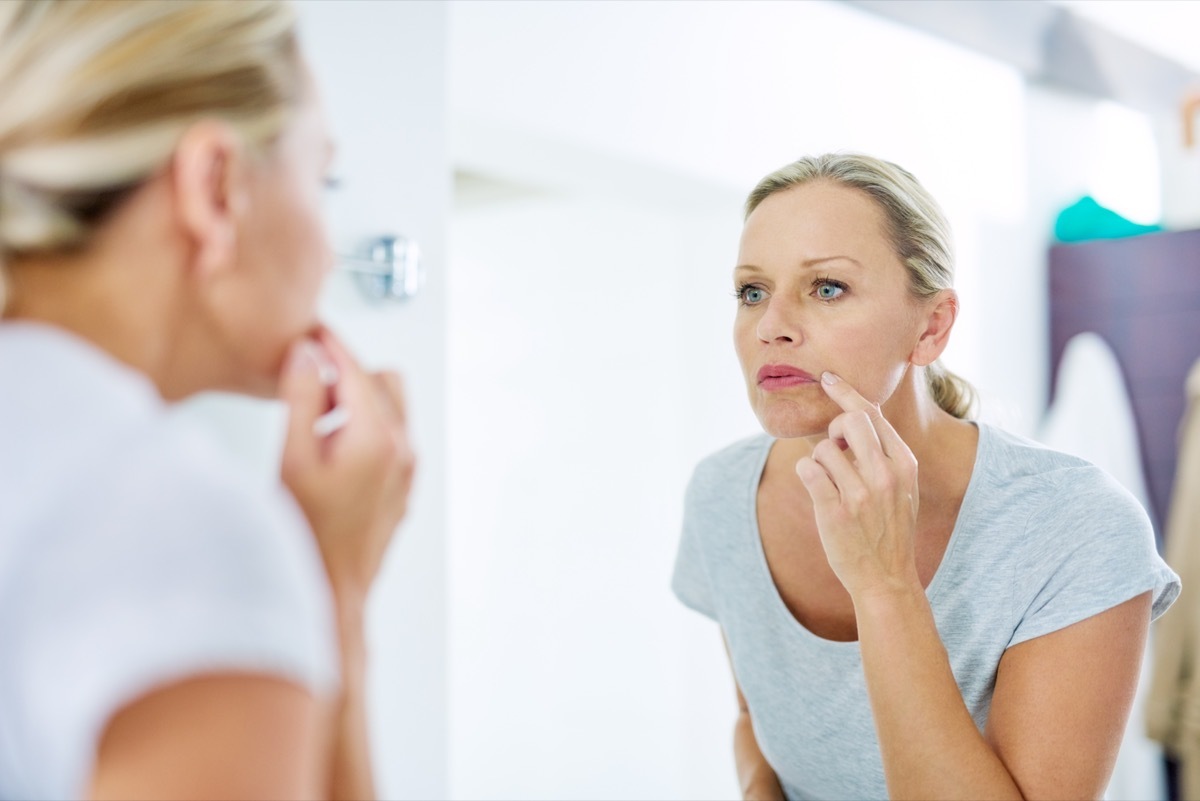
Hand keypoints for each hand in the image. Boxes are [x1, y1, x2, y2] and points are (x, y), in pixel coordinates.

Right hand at [278, 326, 414, 602]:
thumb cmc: (306, 538)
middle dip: (346, 372)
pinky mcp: (401, 489)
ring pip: (390, 410)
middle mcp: (402, 453)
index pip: (357, 369)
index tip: (310, 333)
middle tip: (306, 382)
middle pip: (382, 382)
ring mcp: (406, 473)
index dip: (330, 345)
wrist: (329, 593)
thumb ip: (303, 398)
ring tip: (313, 422)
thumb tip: (308, 356)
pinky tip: (329, 450)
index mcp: (379, 439)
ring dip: (356, 401)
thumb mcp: (292, 459)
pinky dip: (364, 429)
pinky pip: (390, 439)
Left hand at [794, 371, 919, 599]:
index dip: (847, 393)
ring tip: (830, 482)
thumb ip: (884, 452)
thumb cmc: (890, 528)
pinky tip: (816, 487)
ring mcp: (861, 494)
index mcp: (904, 464)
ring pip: (822, 447)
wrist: (887, 577)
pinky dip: (806, 473)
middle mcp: (885, 474)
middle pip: (849, 420)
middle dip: (834, 429)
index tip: (829, 378)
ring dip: (818, 460)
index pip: (872, 414)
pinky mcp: (835, 511)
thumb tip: (851, 415)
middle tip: (836, 450)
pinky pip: (807, 469)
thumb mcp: (902, 486)